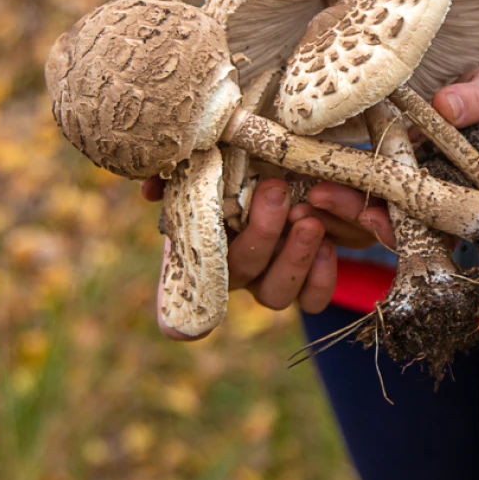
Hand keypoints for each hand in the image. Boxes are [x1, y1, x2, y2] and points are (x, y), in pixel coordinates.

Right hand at [141, 176, 393, 339]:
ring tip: (308, 220)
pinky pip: (313, 300)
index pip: (179, 292)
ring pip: (277, 295)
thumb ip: (181, 171)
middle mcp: (234, 271)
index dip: (174, 314)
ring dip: (293, 258)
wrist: (298, 156)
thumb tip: (151, 189)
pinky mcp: (309, 279)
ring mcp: (270, 279)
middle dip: (260, 232)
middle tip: (275, 190)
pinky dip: (320, 277)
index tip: (180, 325)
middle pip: (241, 272)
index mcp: (203, 245)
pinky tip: (327, 244)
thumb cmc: (244, 156)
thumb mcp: (215, 155)